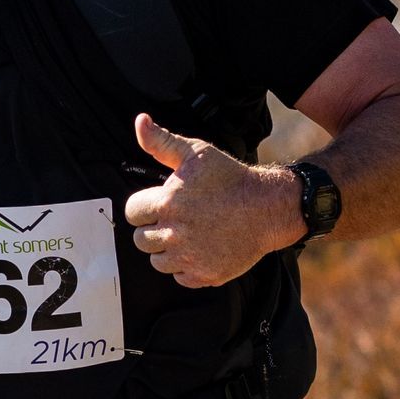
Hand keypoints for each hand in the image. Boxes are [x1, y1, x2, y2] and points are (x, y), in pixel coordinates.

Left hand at [124, 113, 301, 287]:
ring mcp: (190, 257)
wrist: (267, 208)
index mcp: (167, 203)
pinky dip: (187, 266)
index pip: (132, 213)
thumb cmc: (230, 178)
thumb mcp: (196, 152)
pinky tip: (200, 249)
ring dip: (167, 249)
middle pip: (140, 240)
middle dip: (153, 229)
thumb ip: (161, 142)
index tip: (160, 204)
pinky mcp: (205, 275)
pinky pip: (180, 277)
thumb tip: (140, 121)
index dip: (144, 207)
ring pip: (157, 261)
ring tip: (188, 233)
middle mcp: (174, 233)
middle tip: (177, 219)